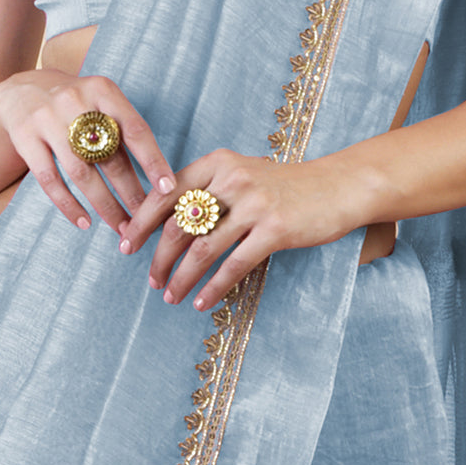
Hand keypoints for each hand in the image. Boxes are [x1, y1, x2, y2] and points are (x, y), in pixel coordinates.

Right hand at [0, 70, 175, 231]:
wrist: (19, 90)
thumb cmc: (75, 104)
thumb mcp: (99, 101)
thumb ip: (123, 129)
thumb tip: (158, 177)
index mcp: (102, 90)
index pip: (135, 130)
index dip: (153, 161)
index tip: (168, 189)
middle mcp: (75, 101)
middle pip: (109, 156)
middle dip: (130, 193)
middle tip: (146, 220)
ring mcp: (47, 119)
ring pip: (81, 173)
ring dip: (104, 205)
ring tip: (121, 226)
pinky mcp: (25, 137)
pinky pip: (49, 180)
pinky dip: (68, 205)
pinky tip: (84, 222)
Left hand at [119, 148, 367, 310]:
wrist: (338, 186)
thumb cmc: (286, 185)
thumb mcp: (244, 173)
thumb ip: (209, 189)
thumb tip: (167, 222)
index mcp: (218, 162)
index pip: (166, 192)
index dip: (142, 221)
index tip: (126, 244)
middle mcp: (232, 179)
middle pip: (180, 224)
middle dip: (159, 257)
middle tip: (151, 280)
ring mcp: (254, 204)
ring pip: (202, 249)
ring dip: (181, 278)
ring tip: (170, 297)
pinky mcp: (275, 229)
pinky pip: (233, 265)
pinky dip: (213, 288)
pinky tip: (202, 302)